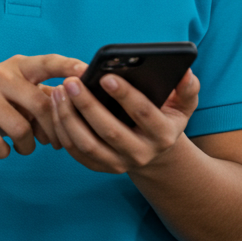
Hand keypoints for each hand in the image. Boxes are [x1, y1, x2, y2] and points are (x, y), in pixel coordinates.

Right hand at [0, 54, 81, 159]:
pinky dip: (3, 152)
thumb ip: (41, 98)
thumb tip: (75, 115)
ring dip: (27, 146)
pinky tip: (2, 149)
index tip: (87, 72)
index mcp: (16, 66)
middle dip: (52, 130)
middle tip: (53, 144)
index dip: (69, 66)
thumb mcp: (14, 91)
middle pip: (40, 104)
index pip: (48, 62)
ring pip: (20, 128)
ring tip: (23, 147)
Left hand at [50, 66, 200, 174]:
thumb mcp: (183, 106)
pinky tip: (55, 106)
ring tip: (58, 91)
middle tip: (71, 82)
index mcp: (163, 135)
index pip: (143, 114)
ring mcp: (119, 164)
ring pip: (88, 144)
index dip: (125, 95)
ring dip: (69, 117)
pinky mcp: (100, 167)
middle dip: (88, 105)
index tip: (106, 76)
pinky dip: (62, 129)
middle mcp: (141, 154)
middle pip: (110, 131)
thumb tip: (187, 73)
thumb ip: (187, 89)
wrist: (154, 152)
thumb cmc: (164, 118)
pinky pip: (75, 151)